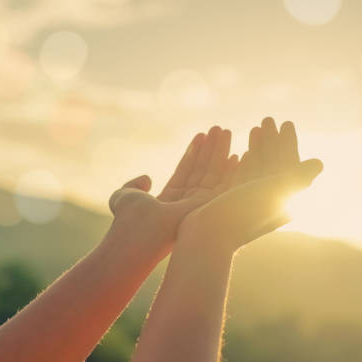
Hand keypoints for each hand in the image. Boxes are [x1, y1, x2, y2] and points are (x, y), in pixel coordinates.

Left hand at [106, 126, 237, 259]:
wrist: (140, 232)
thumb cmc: (129, 219)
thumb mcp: (125, 196)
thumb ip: (133, 186)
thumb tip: (147, 178)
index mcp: (170, 201)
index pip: (186, 172)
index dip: (194, 153)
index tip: (201, 135)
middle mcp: (187, 203)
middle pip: (202, 170)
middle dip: (211, 149)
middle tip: (218, 129)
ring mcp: (200, 206)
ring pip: (213, 173)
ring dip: (221, 152)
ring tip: (226, 131)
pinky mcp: (210, 207)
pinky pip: (225, 186)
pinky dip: (232, 171)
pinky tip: (237, 155)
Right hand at [177, 118, 322, 253]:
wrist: (208, 238)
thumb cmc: (241, 213)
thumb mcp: (273, 191)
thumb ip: (297, 177)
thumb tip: (319, 163)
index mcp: (282, 201)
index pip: (289, 166)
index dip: (289, 144)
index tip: (286, 123)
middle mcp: (268, 203)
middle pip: (274, 165)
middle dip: (273, 142)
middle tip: (268, 119)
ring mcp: (249, 204)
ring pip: (258, 169)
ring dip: (258, 148)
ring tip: (256, 128)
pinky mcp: (231, 205)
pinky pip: (242, 179)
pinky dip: (244, 163)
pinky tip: (241, 153)